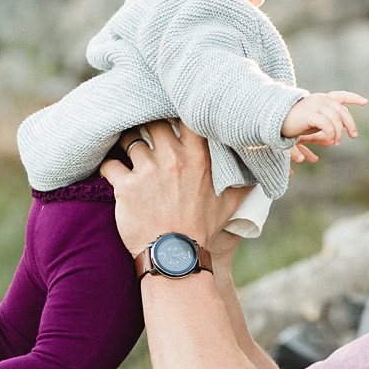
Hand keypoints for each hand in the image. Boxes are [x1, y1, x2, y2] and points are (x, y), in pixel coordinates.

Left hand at [99, 123, 250, 255]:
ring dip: (127, 144)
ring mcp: (148, 171)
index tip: (170, 115)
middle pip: (154, 123)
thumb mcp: (229, 204)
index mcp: (198, 158)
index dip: (176, 112)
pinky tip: (113, 172)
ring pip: (129, 139)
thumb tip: (259, 171)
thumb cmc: (201, 230)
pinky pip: (110, 163)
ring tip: (127, 152)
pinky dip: (109, 166)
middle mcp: (173, 159)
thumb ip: (243, 182)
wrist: (175, 256)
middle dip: (148, 126)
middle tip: (144, 133)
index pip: (187, 118)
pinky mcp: (126, 185)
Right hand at [281, 91, 366, 153]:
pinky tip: (330, 141)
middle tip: (353, 135)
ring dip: (339, 132)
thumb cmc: (292, 123)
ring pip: (336, 118)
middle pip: (341, 110)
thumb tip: (330, 142)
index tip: (365, 102)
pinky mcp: (309, 114)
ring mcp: (315, 105)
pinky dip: (331, 133)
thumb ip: (320, 132)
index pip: (340, 96)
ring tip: (336, 142)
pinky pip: (327, 124)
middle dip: (350, 123)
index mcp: (321, 100)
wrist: (274, 120)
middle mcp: (320, 100)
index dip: (353, 98)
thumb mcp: (309, 127)